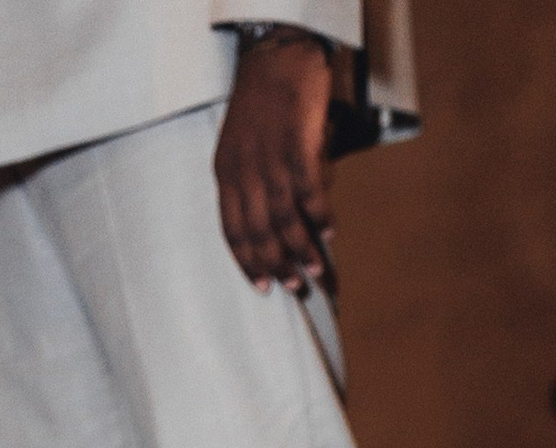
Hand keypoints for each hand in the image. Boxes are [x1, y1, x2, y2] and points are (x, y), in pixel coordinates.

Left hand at [214, 32, 333, 291]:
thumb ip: (250, 181)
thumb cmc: (262, 99)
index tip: (262, 287)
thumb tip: (277, 221)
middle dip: (278, 264)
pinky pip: (309, 191)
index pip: (232, 230)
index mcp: (225, 171)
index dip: (248, 263)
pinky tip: (330, 232)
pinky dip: (320, 215)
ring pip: (284, 218)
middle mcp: (243, 169)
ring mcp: (270, 157)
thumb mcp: (240, 143)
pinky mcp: (296, 143)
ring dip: (302, 249)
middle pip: (259, 231)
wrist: (278, 51)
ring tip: (315, 271)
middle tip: (294, 288)